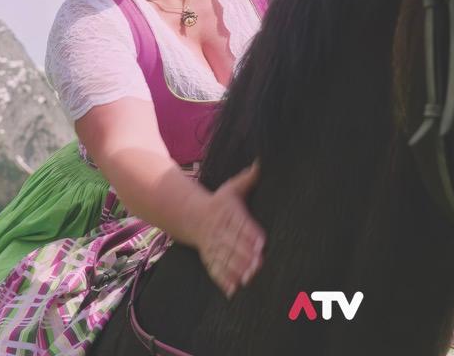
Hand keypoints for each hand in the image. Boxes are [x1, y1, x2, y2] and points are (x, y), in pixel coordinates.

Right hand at [196, 161, 264, 297]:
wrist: (191, 215)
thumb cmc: (220, 201)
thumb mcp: (232, 187)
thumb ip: (249, 178)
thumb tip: (262, 162)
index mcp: (229, 213)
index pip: (242, 224)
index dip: (251, 234)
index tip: (262, 243)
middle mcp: (221, 231)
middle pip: (234, 245)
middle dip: (246, 257)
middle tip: (258, 267)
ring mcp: (213, 245)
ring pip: (226, 259)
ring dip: (236, 271)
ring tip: (248, 280)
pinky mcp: (209, 257)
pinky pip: (215, 269)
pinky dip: (223, 281)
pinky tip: (233, 291)